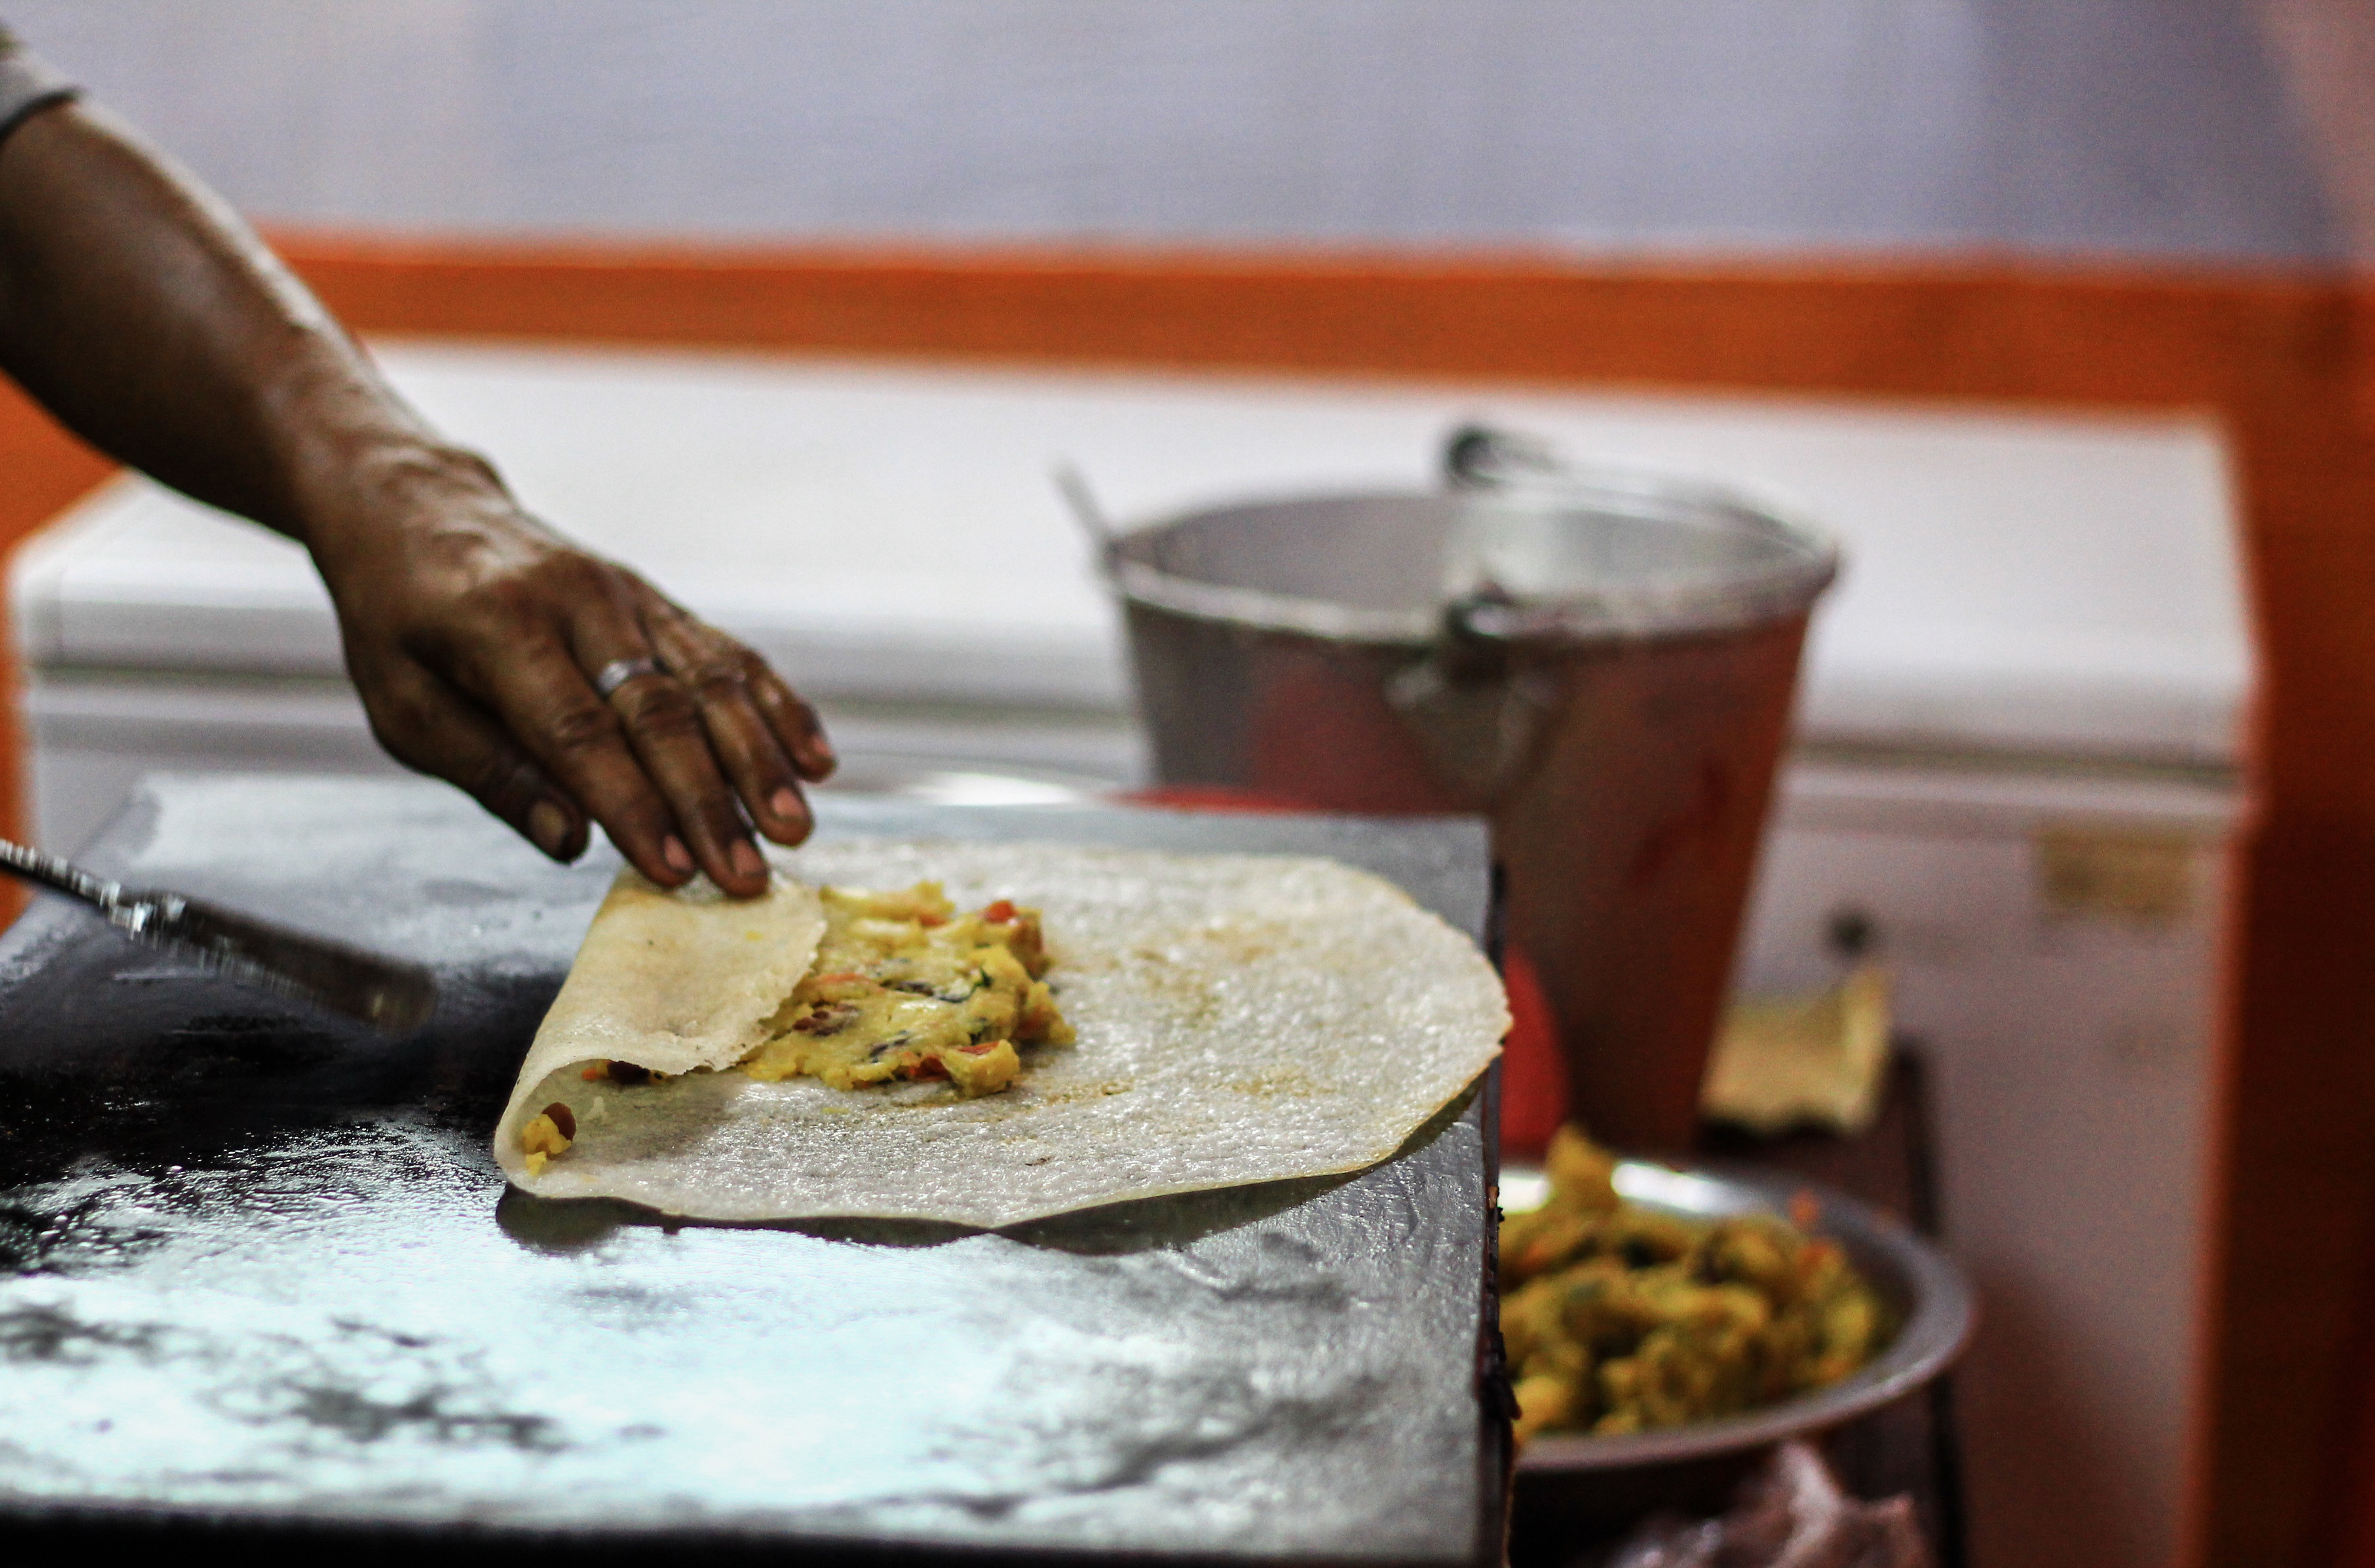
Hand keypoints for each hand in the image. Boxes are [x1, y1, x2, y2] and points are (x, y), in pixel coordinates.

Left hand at [311, 453, 832, 897]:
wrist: (415, 505)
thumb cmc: (398, 622)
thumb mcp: (403, 704)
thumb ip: (489, 772)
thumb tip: (569, 842)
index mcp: (496, 628)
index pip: (578, 732)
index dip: (633, 805)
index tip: (676, 870)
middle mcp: (575, 602)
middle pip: (659, 712)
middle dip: (712, 802)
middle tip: (751, 876)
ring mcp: (626, 595)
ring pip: (709, 680)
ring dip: (760, 759)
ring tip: (796, 827)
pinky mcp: (655, 599)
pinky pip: (726, 653)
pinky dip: (776, 706)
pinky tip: (815, 756)